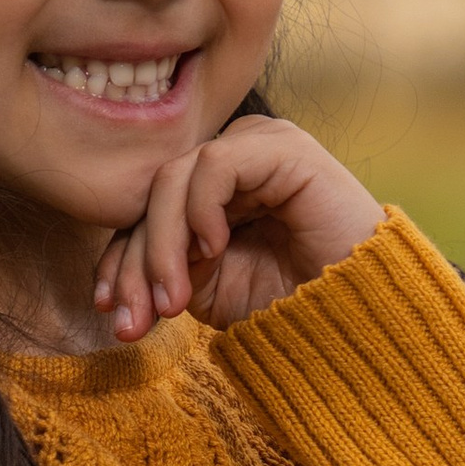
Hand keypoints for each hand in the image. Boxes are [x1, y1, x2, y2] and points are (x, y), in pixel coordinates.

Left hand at [94, 115, 381, 339]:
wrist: (356, 315)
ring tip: (175, 302)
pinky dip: (201, 210)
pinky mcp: (282, 146)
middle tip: (137, 320)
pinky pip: (214, 165)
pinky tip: (215, 250)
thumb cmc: (290, 302)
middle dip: (136, 262)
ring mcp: (257, 145)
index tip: (108, 309)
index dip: (121, 258)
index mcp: (212, 188)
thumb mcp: (208, 290)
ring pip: (174, 178)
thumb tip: (115, 276)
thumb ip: (163, 266)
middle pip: (154, 195)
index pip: (148, 211)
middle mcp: (231, 158)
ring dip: (162, 246)